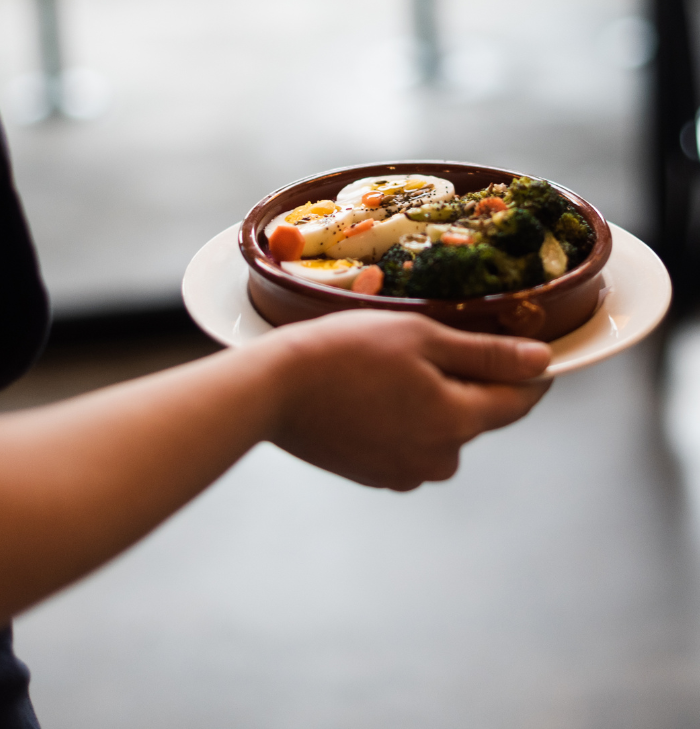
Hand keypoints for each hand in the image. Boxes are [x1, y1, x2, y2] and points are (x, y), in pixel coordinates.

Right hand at [262, 310, 550, 491]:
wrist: (272, 389)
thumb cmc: (342, 351)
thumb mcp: (420, 336)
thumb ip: (486, 354)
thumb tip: (542, 362)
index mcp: (457, 422)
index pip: (518, 400)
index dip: (529, 371)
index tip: (527, 346)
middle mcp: (439, 459)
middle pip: (475, 416)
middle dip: (463, 382)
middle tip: (426, 343)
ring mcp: (404, 473)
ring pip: (439, 432)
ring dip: (429, 403)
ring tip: (388, 369)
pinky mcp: (374, 477)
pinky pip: (407, 445)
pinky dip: (399, 421)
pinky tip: (367, 394)